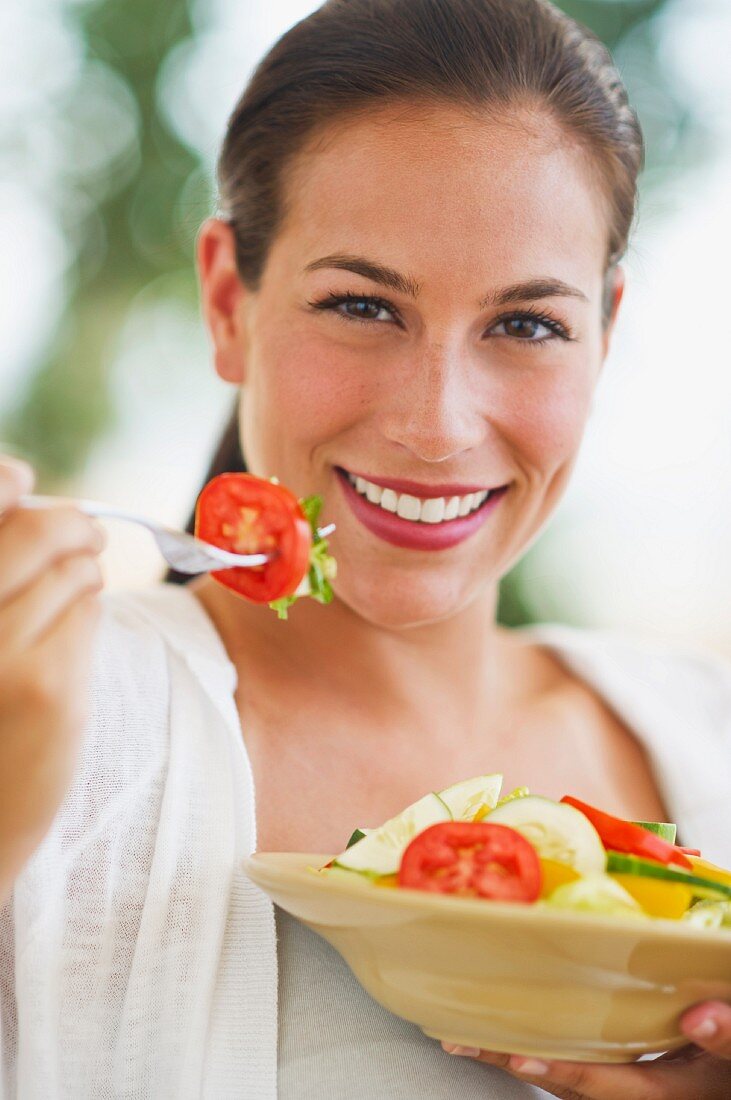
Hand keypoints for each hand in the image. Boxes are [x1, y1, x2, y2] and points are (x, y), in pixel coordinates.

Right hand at [0, 457, 105, 902]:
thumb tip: (25, 487)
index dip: (10, 484)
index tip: (25, 486)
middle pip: (39, 529)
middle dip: (74, 525)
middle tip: (89, 534)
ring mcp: (0, 650)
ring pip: (74, 571)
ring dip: (84, 575)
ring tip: (72, 595)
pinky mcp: (49, 686)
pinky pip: (90, 613)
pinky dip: (88, 614)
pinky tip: (69, 641)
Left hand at [441, 1000, 730, 1097]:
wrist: (722, 1088)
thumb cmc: (726, 1076)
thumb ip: (725, 1038)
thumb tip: (701, 1013)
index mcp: (656, 1095)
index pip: (600, 1082)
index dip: (558, 1068)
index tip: (518, 1054)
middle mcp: (629, 1097)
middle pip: (559, 1081)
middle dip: (508, 1060)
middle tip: (460, 1039)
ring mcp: (619, 1090)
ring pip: (557, 1078)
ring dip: (514, 1054)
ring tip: (467, 1033)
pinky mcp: (617, 1081)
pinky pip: (568, 1068)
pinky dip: (537, 1050)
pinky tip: (514, 1030)